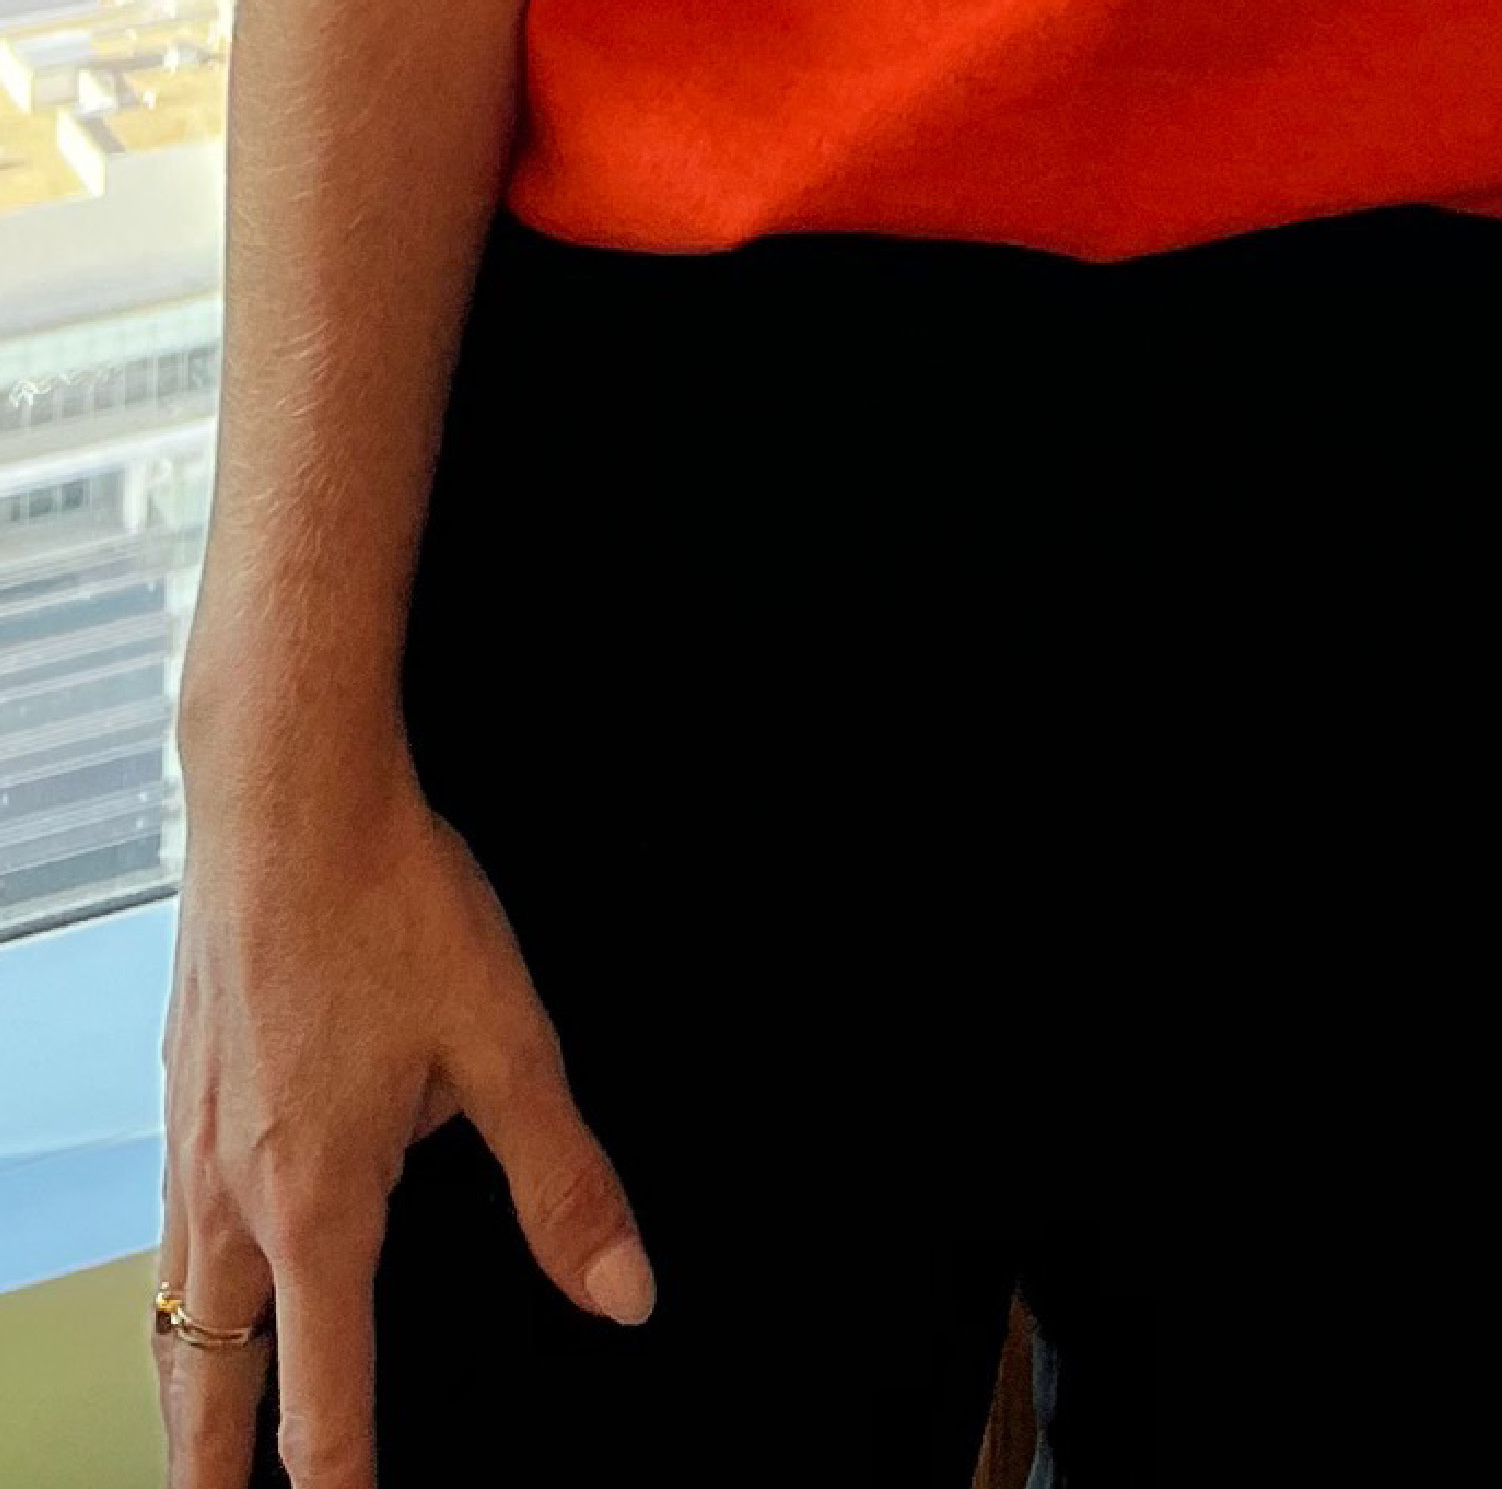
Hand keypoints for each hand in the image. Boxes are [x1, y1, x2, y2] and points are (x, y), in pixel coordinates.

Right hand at [157, 741, 649, 1488]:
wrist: (281, 793)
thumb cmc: (386, 899)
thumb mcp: (506, 1040)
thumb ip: (565, 1182)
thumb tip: (625, 1291)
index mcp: (318, 1206)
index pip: (324, 1402)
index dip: (344, 1486)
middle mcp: (232, 1197)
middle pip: (209, 1392)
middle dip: (215, 1478)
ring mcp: (188, 1149)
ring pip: (173, 1322)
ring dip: (185, 1403)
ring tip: (198, 1454)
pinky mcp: (179, 1096)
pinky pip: (165, 1242)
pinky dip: (173, 1308)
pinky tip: (195, 1292)